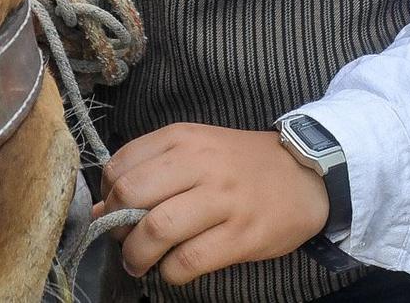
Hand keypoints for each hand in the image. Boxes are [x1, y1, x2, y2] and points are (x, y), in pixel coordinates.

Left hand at [95, 124, 330, 285]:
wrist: (305, 174)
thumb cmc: (241, 164)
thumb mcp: (197, 148)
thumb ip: (152, 169)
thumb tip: (104, 208)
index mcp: (183, 138)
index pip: (120, 166)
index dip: (108, 196)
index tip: (117, 211)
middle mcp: (200, 163)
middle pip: (131, 196)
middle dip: (116, 227)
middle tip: (126, 240)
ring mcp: (223, 199)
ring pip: (156, 230)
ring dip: (137, 255)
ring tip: (141, 262)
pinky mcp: (241, 234)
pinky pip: (188, 261)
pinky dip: (171, 272)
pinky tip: (175, 268)